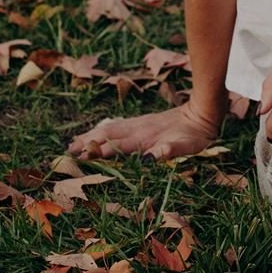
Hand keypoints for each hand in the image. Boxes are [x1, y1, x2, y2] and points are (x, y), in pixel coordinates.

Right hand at [68, 102, 221, 160]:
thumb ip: (167, 151)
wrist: (203, 112)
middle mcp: (138, 129)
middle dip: (87, 142)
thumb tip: (147, 160)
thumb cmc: (195, 134)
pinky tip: (98, 132)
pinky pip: (118, 126)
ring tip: (74, 141)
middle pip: (107, 135)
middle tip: (68, 150)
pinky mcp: (142, 122)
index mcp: (145, 137)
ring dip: (92, 135)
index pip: (116, 145)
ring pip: (110, 129)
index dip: (98, 151)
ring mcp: (139, 124)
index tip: (80, 156)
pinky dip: (103, 130)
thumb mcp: (185, 146)